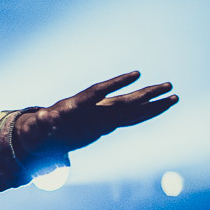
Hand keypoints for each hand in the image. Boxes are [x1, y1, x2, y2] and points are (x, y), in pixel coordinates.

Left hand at [14, 71, 177, 159]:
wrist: (42, 134)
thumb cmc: (36, 130)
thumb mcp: (36, 128)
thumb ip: (41, 122)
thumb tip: (42, 118)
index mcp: (76, 107)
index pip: (97, 92)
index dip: (114, 84)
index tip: (135, 75)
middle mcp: (94, 109)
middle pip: (122, 100)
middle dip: (144, 94)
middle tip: (167, 85)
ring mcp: (102, 116)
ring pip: (131, 108)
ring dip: (152, 103)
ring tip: (173, 94)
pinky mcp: (107, 124)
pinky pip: (131, 119)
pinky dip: (147, 114)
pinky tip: (163, 106)